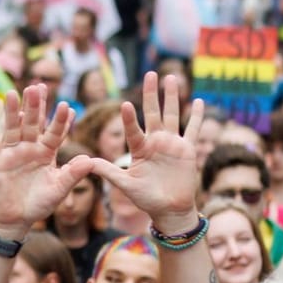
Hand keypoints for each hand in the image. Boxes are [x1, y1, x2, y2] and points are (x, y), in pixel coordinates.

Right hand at [0, 84, 90, 236]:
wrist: (17, 219)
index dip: (60, 121)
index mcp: (48, 153)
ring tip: (13, 91)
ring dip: (12, 110)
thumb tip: (90, 160)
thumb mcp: (59, 189)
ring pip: (13, 127)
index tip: (67, 106)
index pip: (56, 133)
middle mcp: (31, 148)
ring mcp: (13, 153)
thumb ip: (73, 175)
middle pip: (34, 123)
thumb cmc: (40, 204)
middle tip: (38, 86)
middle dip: (36, 105)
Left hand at [86, 73, 203, 227]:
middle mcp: (155, 141)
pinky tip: (197, 101)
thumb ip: (108, 172)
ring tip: (171, 78)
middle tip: (150, 73)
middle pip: (153, 113)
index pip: (133, 129)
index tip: (125, 104)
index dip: (129, 118)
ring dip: (172, 97)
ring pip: (172, 115)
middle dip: (151, 94)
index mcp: (139, 148)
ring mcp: (172, 144)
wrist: (169, 209)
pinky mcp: (187, 150)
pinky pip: (193, 129)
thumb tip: (85, 163)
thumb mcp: (125, 185)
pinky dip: (196, 116)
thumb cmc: (146, 198)